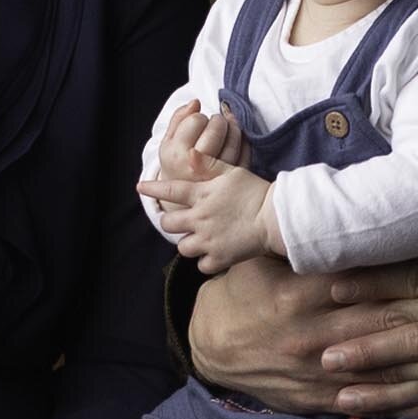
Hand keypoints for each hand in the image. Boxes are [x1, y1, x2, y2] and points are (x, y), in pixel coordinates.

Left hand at [140, 158, 279, 273]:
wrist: (276, 217)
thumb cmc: (257, 191)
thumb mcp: (233, 172)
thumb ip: (208, 165)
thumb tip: (188, 153)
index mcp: (202, 195)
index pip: (170, 190)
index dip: (153, 188)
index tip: (140, 187)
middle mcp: (200, 219)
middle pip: (169, 224)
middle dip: (171, 222)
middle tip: (180, 222)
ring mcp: (208, 241)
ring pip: (182, 247)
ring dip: (187, 243)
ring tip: (198, 239)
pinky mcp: (220, 258)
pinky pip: (202, 265)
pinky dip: (205, 261)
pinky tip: (212, 254)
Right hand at [156, 100, 248, 182]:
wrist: (184, 197)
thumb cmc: (177, 164)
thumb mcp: (169, 142)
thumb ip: (178, 119)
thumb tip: (196, 102)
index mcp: (178, 154)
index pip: (197, 120)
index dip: (199, 117)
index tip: (198, 123)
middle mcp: (197, 166)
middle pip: (217, 127)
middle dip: (217, 120)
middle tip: (214, 124)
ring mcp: (218, 174)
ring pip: (234, 137)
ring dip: (233, 127)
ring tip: (225, 129)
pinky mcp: (233, 179)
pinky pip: (246, 151)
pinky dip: (244, 141)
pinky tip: (235, 139)